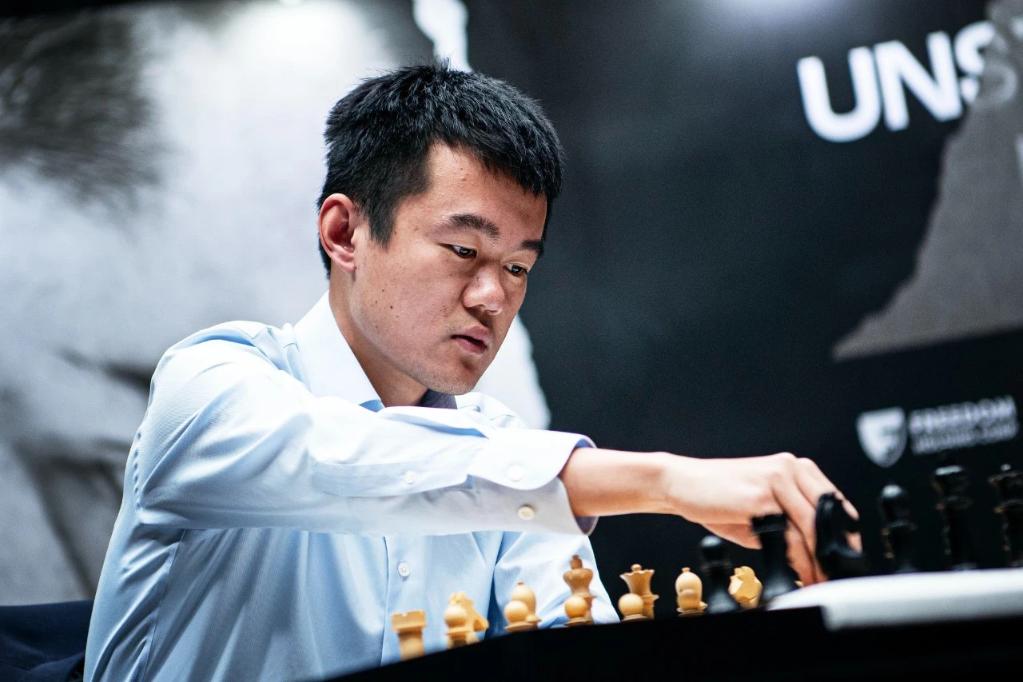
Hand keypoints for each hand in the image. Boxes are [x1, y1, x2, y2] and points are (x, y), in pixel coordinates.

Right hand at [662, 452, 859, 585]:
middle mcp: (790, 468)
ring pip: (812, 527)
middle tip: (838, 575)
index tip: (845, 559)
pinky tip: (800, 574)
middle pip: (828, 515)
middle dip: (836, 550)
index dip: (844, 534)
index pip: (834, 503)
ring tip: (822, 581)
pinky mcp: (761, 496)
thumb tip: (814, 557)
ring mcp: (776, 479)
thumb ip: (789, 525)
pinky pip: (790, 535)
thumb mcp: (761, 509)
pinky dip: (799, 560)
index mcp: (794, 467)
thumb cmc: (719, 498)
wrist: (681, 483)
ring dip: (820, 560)